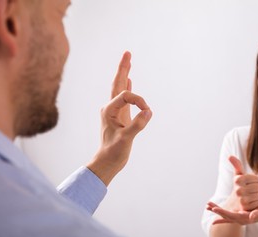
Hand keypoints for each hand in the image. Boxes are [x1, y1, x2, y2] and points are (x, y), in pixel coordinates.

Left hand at [87, 51, 152, 185]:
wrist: (107, 162)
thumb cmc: (113, 152)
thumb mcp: (126, 138)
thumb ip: (137, 124)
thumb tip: (149, 111)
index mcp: (108, 110)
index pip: (126, 96)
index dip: (139, 101)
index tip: (148, 112)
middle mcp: (110, 108)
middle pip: (117, 83)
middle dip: (123, 68)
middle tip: (127, 52)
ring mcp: (115, 112)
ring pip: (121, 89)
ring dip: (125, 74)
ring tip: (128, 61)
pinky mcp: (121, 117)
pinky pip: (125, 98)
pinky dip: (128, 88)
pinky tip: (129, 81)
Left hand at [206, 201, 257, 224]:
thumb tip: (251, 216)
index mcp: (245, 218)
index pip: (231, 216)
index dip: (223, 212)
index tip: (215, 209)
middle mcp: (240, 219)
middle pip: (226, 216)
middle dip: (217, 210)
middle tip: (208, 206)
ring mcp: (239, 218)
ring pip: (225, 215)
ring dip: (217, 210)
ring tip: (208, 206)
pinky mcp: (239, 215)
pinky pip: (228, 216)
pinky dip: (221, 214)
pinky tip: (214, 212)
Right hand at [225, 156, 257, 210]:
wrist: (233, 204)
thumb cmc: (238, 187)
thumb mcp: (237, 176)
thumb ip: (236, 166)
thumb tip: (230, 156)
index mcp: (238, 180)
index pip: (257, 178)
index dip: (256, 181)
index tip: (250, 183)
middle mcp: (238, 189)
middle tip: (250, 191)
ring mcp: (242, 199)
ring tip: (250, 196)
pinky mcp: (246, 207)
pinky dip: (256, 202)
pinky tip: (250, 202)